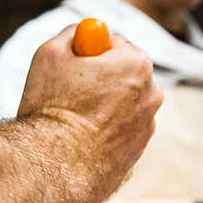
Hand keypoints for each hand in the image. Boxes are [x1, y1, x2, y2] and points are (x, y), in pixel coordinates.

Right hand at [17, 25, 162, 202]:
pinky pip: (118, 134)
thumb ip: (74, 34)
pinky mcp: (136, 155)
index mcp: (137, 65)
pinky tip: (80, 142)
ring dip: (101, 109)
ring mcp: (146, 128)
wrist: (54, 168)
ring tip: (72, 122)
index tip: (73, 69)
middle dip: (99, 81)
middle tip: (69, 94)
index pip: (114, 46)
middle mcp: (151, 96)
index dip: (88, 55)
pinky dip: (103, 135)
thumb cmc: (52, 109)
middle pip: (122, 76)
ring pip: (120, 107)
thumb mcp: (51, 52)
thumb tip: (84, 36)